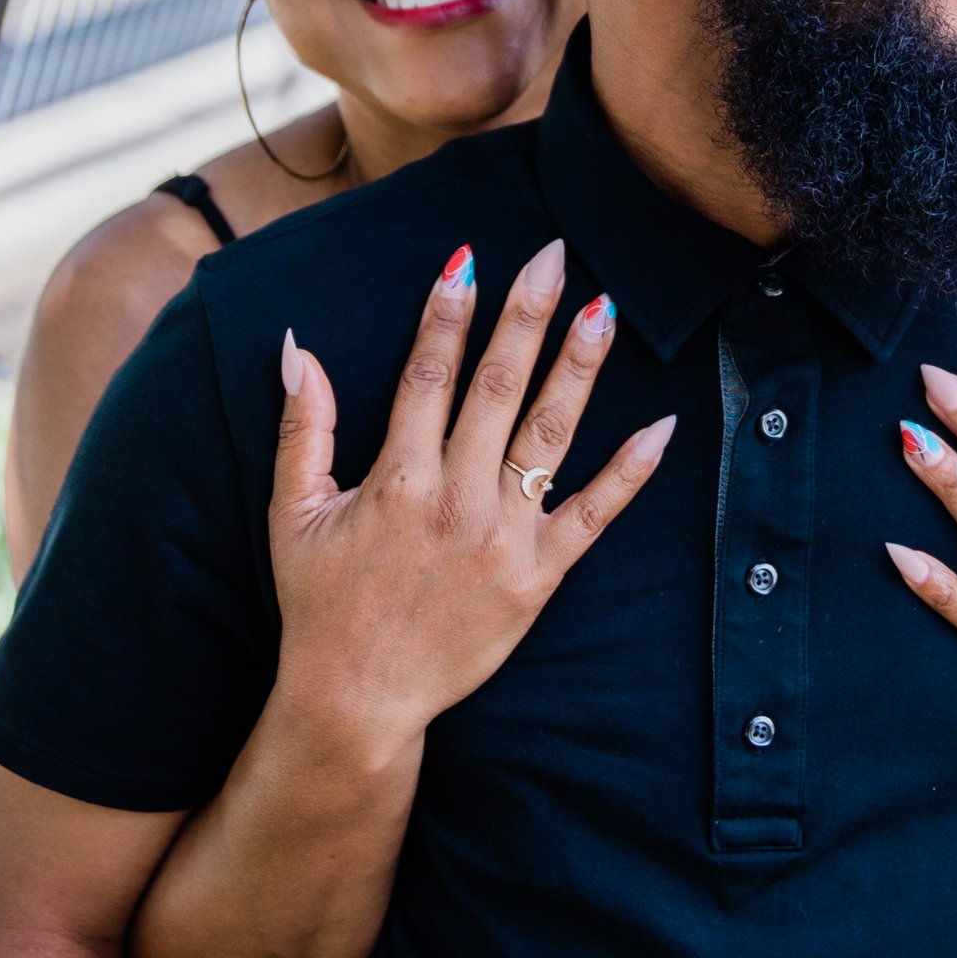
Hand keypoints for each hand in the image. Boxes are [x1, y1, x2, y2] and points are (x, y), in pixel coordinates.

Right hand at [271, 239, 674, 739]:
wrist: (359, 700)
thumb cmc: (321, 605)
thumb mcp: (294, 515)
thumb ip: (303, 429)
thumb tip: (298, 348)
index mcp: (396, 480)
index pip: (427, 375)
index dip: (447, 314)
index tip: (469, 259)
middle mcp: (455, 500)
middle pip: (497, 388)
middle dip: (525, 316)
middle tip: (553, 257)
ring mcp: (503, 538)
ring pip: (549, 436)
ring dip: (578, 369)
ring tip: (605, 310)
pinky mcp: (539, 576)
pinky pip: (595, 516)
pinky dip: (630, 472)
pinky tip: (662, 427)